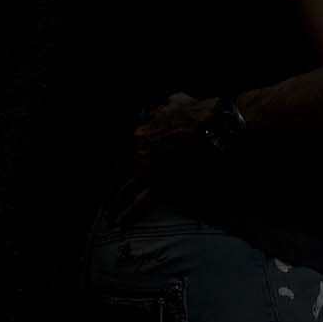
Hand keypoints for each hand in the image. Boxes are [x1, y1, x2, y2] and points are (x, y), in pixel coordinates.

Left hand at [114, 93, 216, 224]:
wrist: (215, 128)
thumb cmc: (199, 113)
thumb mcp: (178, 100)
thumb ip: (165, 106)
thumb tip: (160, 106)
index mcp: (143, 132)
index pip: (125, 150)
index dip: (119, 163)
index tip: (113, 173)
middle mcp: (140, 152)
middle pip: (120, 172)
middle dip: (113, 185)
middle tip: (107, 196)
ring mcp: (148, 169)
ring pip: (125, 188)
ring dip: (115, 202)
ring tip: (109, 214)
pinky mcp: (161, 184)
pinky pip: (141, 202)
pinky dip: (130, 213)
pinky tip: (123, 221)